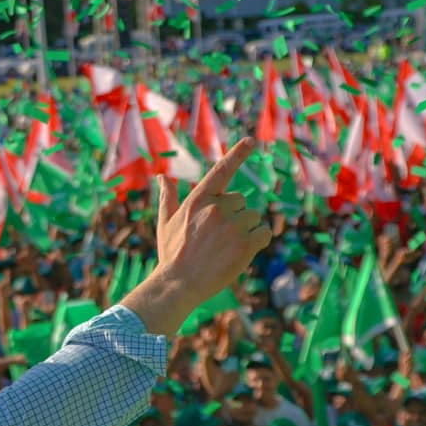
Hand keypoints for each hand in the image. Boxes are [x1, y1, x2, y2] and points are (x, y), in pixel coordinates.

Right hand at [123, 142, 270, 334]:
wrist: (178, 285)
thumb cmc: (171, 254)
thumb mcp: (166, 222)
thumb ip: (168, 197)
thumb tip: (161, 176)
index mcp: (198, 199)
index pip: (221, 170)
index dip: (238, 153)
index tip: (251, 140)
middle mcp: (217, 208)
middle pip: (241, 202)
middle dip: (234, 217)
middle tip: (217, 239)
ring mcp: (232, 225)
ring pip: (253, 218)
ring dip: (246, 231)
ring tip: (226, 248)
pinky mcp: (246, 244)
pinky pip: (264, 233)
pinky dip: (258, 242)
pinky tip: (241, 253)